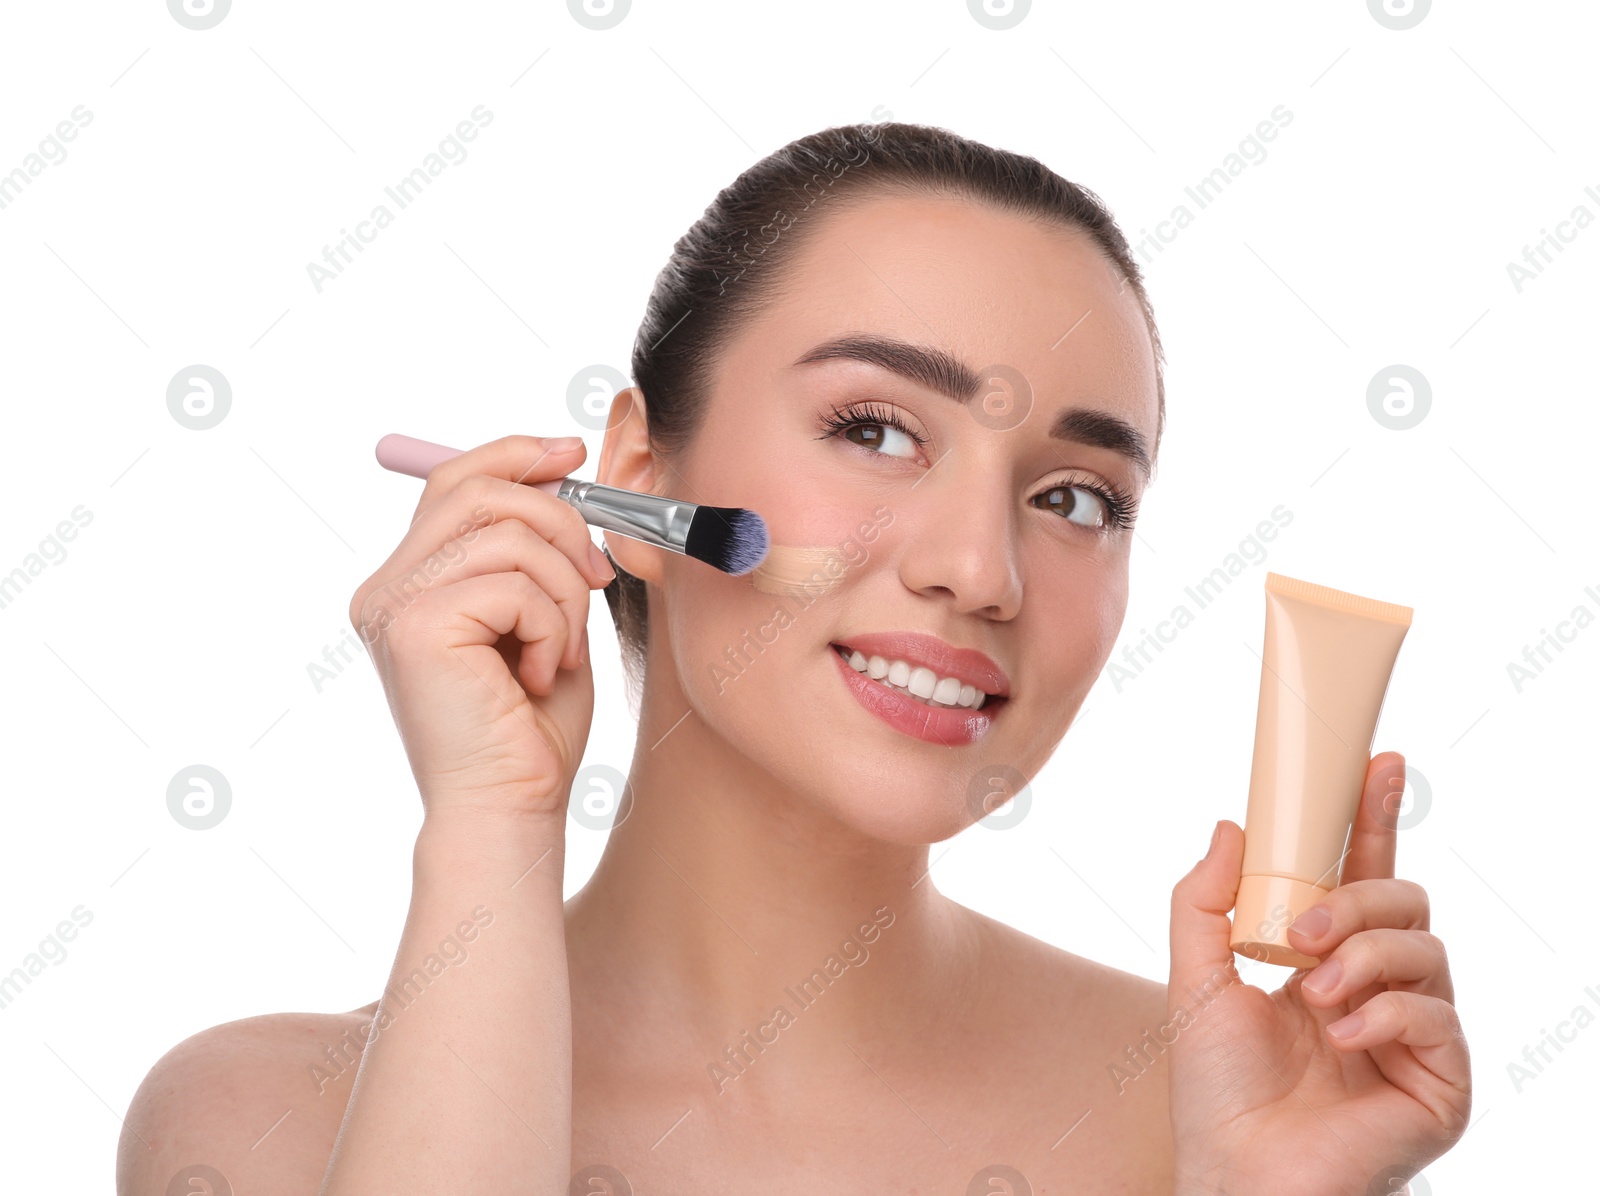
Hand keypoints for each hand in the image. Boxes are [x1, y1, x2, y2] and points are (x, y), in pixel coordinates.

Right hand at [348, 434, 615, 823]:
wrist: (513, 807)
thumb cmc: (532, 727)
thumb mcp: (544, 616)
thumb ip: (538, 549)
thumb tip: (563, 465)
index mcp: (411, 581)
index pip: (456, 481)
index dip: (517, 454)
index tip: (574, 453)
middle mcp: (387, 587)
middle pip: (479, 489)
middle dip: (561, 521)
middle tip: (595, 579)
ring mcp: (392, 604)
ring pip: (508, 534)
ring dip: (563, 592)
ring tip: (562, 650)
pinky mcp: (413, 626)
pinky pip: (514, 584)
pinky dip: (553, 628)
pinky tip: (540, 676)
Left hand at [1166, 752, 1470, 1194]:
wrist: (1236, 1174)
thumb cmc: (1217, 1089)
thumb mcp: (1195, 978)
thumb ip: (1204, 900)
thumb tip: (1229, 823)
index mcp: (1326, 958)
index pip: (1363, 873)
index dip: (1373, 816)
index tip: (1377, 760)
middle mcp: (1378, 987)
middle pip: (1406, 900)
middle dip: (1357, 900)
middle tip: (1303, 933)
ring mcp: (1414, 1033)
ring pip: (1427, 949)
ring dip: (1364, 958)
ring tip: (1313, 994)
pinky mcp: (1440, 1080)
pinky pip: (1436, 1015)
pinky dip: (1384, 1013)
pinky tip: (1341, 1038)